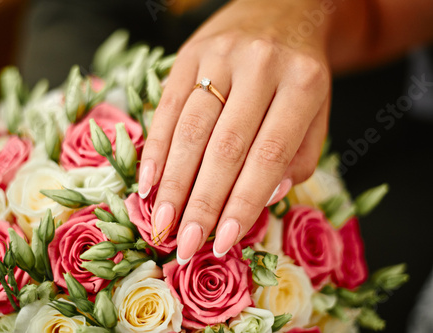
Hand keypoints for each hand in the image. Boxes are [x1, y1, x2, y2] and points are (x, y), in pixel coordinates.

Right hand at [139, 0, 330, 263]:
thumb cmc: (301, 72)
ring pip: (190, 128)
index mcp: (303, 82)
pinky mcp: (190, 52)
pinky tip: (147, 182)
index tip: (224, 242)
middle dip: (201, 202)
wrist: (283, 9)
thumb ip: (296, 156)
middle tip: (183, 244)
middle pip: (224, 146)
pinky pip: (168, 105)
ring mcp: (220, 55)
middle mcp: (260, 65)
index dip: (243, 203)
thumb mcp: (317, 110)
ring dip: (172, 182)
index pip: (268, 155)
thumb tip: (262, 196)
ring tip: (161, 222)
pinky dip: (154, 148)